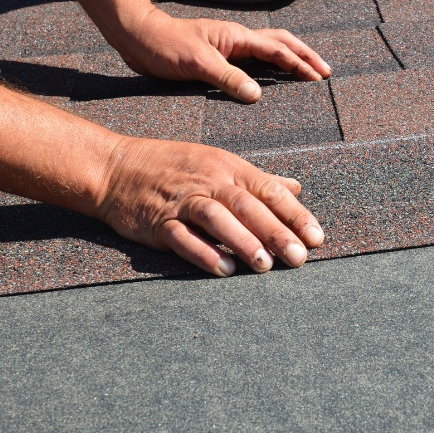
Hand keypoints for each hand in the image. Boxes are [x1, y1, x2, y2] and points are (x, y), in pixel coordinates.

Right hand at [97, 138, 323, 275]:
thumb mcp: (219, 163)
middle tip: (299, 258)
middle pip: (248, 206)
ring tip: (265, 266)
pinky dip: (203, 252)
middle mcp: (209, 181)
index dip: (295, 214)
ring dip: (243, 242)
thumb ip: (258, 179)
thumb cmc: (174, 166)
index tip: (316, 237)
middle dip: (276, 232)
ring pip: (217, 218)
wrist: (117, 167)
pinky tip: (224, 269)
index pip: (269, 189)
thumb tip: (295, 187)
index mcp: (228, 167)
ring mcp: (182, 201)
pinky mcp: (159, 221)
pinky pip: (183, 237)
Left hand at [116, 9, 330, 101]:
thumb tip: (257, 95)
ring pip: (269, 48)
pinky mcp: (220, 56)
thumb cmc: (165, 46)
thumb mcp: (197, 63)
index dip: (299, 64)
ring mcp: (229, 46)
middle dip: (305, 56)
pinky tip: (273, 77)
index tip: (317, 78)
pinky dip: (271, 65)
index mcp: (236, 37)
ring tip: (308, 71)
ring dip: (291, 57)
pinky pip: (254, 59)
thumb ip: (228, 78)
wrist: (138, 37)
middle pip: (281, 42)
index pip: (277, 50)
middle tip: (325, 71)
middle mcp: (237, 39)